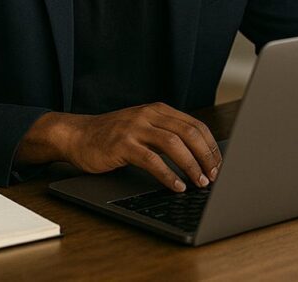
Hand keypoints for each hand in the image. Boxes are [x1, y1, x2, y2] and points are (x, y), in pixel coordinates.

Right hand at [18, 102, 220, 191]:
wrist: (77, 135)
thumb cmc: (113, 136)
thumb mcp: (143, 127)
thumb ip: (166, 133)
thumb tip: (199, 155)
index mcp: (159, 110)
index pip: (195, 125)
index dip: (211, 146)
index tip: (220, 164)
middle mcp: (149, 115)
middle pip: (189, 133)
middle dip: (206, 156)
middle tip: (216, 175)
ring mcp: (135, 128)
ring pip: (174, 144)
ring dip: (191, 165)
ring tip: (201, 182)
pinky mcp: (122, 145)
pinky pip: (152, 160)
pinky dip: (168, 175)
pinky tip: (177, 186)